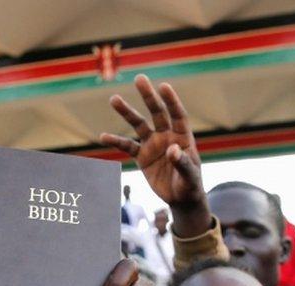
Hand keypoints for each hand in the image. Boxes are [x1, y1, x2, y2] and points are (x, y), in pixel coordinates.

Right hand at [102, 74, 210, 237]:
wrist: (181, 198)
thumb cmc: (190, 185)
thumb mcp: (190, 177)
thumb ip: (182, 163)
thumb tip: (172, 149)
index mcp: (182, 137)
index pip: (177, 115)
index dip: (171, 101)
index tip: (163, 86)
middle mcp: (167, 136)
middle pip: (157, 113)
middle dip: (148, 96)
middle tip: (139, 79)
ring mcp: (153, 144)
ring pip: (139, 125)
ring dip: (127, 113)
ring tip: (114, 99)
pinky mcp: (142, 156)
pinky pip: (127, 146)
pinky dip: (116, 141)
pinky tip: (103, 136)